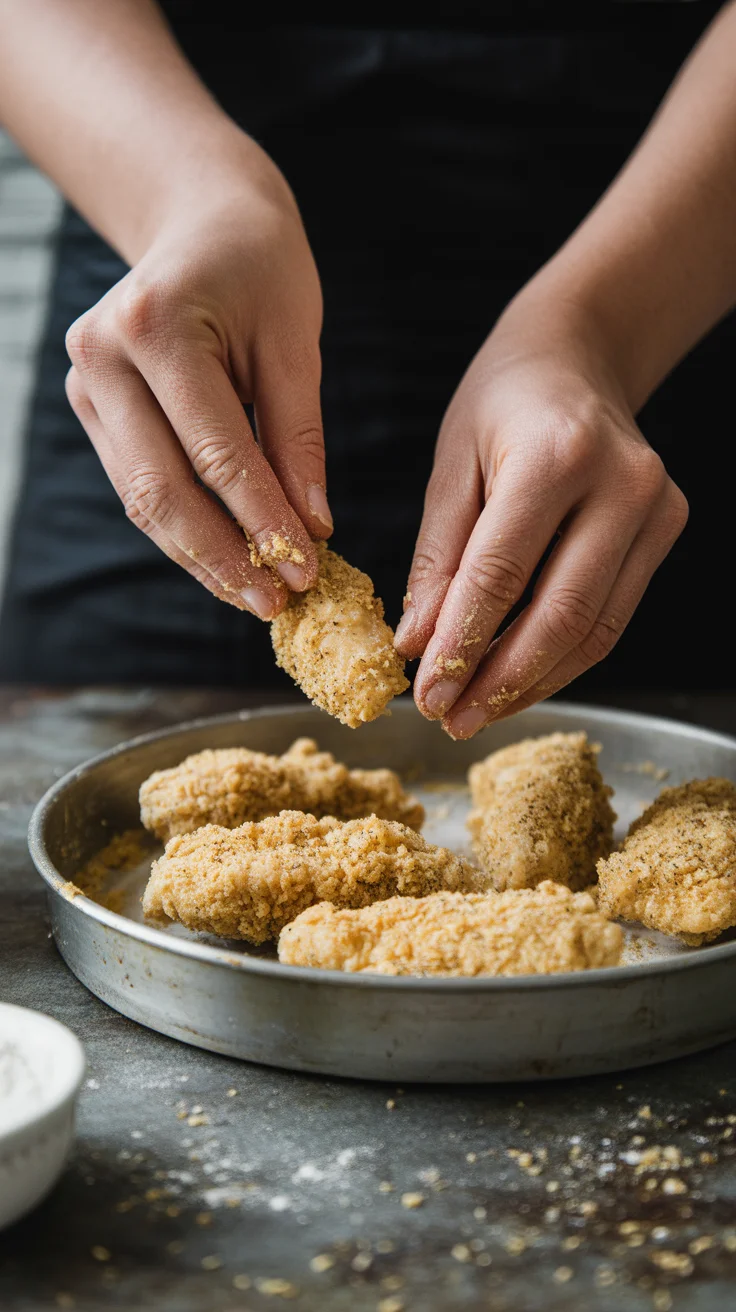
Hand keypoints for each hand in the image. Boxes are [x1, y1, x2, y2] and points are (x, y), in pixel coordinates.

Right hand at [65, 140, 331, 618]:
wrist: (200, 218)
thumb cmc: (260, 269)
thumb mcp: (295, 342)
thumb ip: (299, 438)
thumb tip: (313, 528)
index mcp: (155, 326)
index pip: (217, 454)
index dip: (263, 523)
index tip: (307, 573)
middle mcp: (103, 357)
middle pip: (164, 490)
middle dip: (225, 558)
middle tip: (277, 606)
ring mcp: (86, 385)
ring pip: (144, 500)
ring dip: (200, 557)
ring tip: (255, 597)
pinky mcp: (92, 408)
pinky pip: (140, 486)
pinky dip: (183, 530)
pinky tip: (227, 561)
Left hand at [394, 296, 687, 736]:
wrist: (579, 355)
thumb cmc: (503, 405)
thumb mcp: (452, 465)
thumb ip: (437, 558)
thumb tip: (417, 645)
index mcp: (556, 456)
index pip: (502, 574)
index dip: (462, 645)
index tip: (425, 694)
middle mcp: (621, 483)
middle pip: (561, 614)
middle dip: (501, 681)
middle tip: (451, 720)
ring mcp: (655, 508)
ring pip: (595, 629)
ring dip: (533, 682)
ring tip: (478, 712)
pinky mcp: (667, 528)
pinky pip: (612, 616)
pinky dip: (563, 657)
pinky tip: (518, 679)